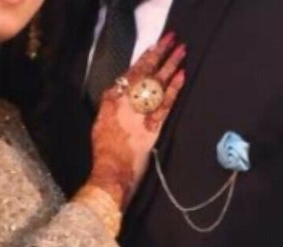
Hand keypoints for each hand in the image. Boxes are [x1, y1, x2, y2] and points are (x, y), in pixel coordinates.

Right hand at [89, 34, 185, 206]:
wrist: (111, 171)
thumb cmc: (104, 153)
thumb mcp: (100, 124)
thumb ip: (110, 107)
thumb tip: (118, 96)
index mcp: (111, 100)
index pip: (129, 74)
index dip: (143, 59)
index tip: (153, 48)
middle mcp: (125, 102)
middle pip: (145, 72)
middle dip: (159, 54)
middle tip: (171, 40)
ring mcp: (140, 113)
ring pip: (157, 83)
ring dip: (171, 65)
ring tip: (182, 51)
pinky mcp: (152, 126)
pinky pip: (165, 103)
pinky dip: (174, 88)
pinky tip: (182, 75)